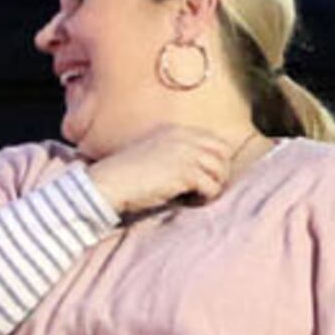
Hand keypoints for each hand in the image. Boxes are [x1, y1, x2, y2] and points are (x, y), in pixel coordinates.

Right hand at [88, 123, 253, 217]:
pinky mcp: (185, 172)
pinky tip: (190, 202)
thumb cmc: (128, 175)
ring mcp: (186, 153)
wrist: (110, 182)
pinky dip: (205, 198)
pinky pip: (211, 187)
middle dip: (220, 173)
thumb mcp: (155, 154)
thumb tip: (201, 171)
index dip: (216, 161)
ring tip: (196, 198)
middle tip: (205, 190)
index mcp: (177, 131)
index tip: (206, 178)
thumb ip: (177, 155)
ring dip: (213, 187)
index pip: (214, 141)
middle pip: (223, 153)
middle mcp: (185, 138)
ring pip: (220, 171)